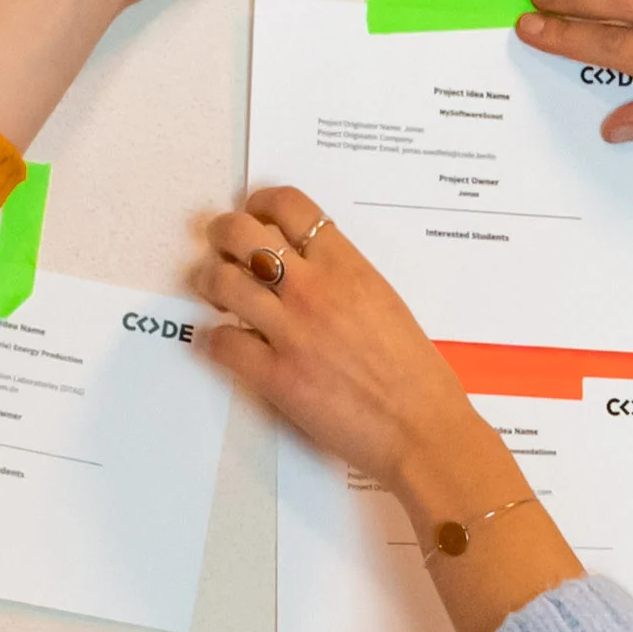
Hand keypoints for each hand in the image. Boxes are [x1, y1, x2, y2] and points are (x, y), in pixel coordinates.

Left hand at [186, 190, 504, 506]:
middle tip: (223, 252)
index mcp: (348, 267)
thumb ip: (345, 279)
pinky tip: (227, 344)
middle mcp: (314, 291)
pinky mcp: (276, 377)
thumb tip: (309, 270)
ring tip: (220, 297)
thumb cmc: (417, 374)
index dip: (260, 203)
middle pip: (241, 233)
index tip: (256, 216)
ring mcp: (292, 333)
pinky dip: (215, 340)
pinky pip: (221, 342)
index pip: (289, 206)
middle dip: (222, 236)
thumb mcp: (386, 303)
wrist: (422, 429)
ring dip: (210, 283)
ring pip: (221, 281)